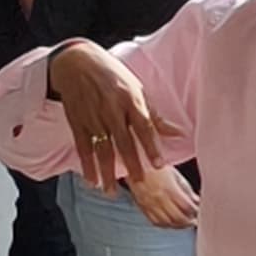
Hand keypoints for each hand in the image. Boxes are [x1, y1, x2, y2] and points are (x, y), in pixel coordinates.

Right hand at [45, 40, 180, 189]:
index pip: (144, 126)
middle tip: (139, 184)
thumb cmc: (113, 76)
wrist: (77, 63)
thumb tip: (178, 133)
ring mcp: (93, 117)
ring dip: (107, 172)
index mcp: (130, 99)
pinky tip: (92, 180)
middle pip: (123, 141)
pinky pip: (83, 147)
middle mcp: (112, 110)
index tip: (159, 165)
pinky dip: (87, 165)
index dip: (151, 146)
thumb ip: (155, 115)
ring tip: (112, 192)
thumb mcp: (137, 89)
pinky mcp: (78, 122)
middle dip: (132, 164)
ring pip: (102, 149)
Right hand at [125, 166, 198, 229]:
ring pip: (167, 223)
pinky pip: (156, 222)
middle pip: (178, 218)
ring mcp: (150, 205)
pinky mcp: (143, 208)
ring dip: (179, 225)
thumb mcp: (176, 175)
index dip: (196, 212)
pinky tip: (171, 223)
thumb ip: (187, 191)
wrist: (135, 165)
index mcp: (170, 189)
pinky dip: (166, 225)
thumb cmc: (156, 168)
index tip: (200, 212)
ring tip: (185, 223)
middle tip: (194, 221)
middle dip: (189, 222)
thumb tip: (197, 201)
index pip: (187, 207)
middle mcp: (160, 199)